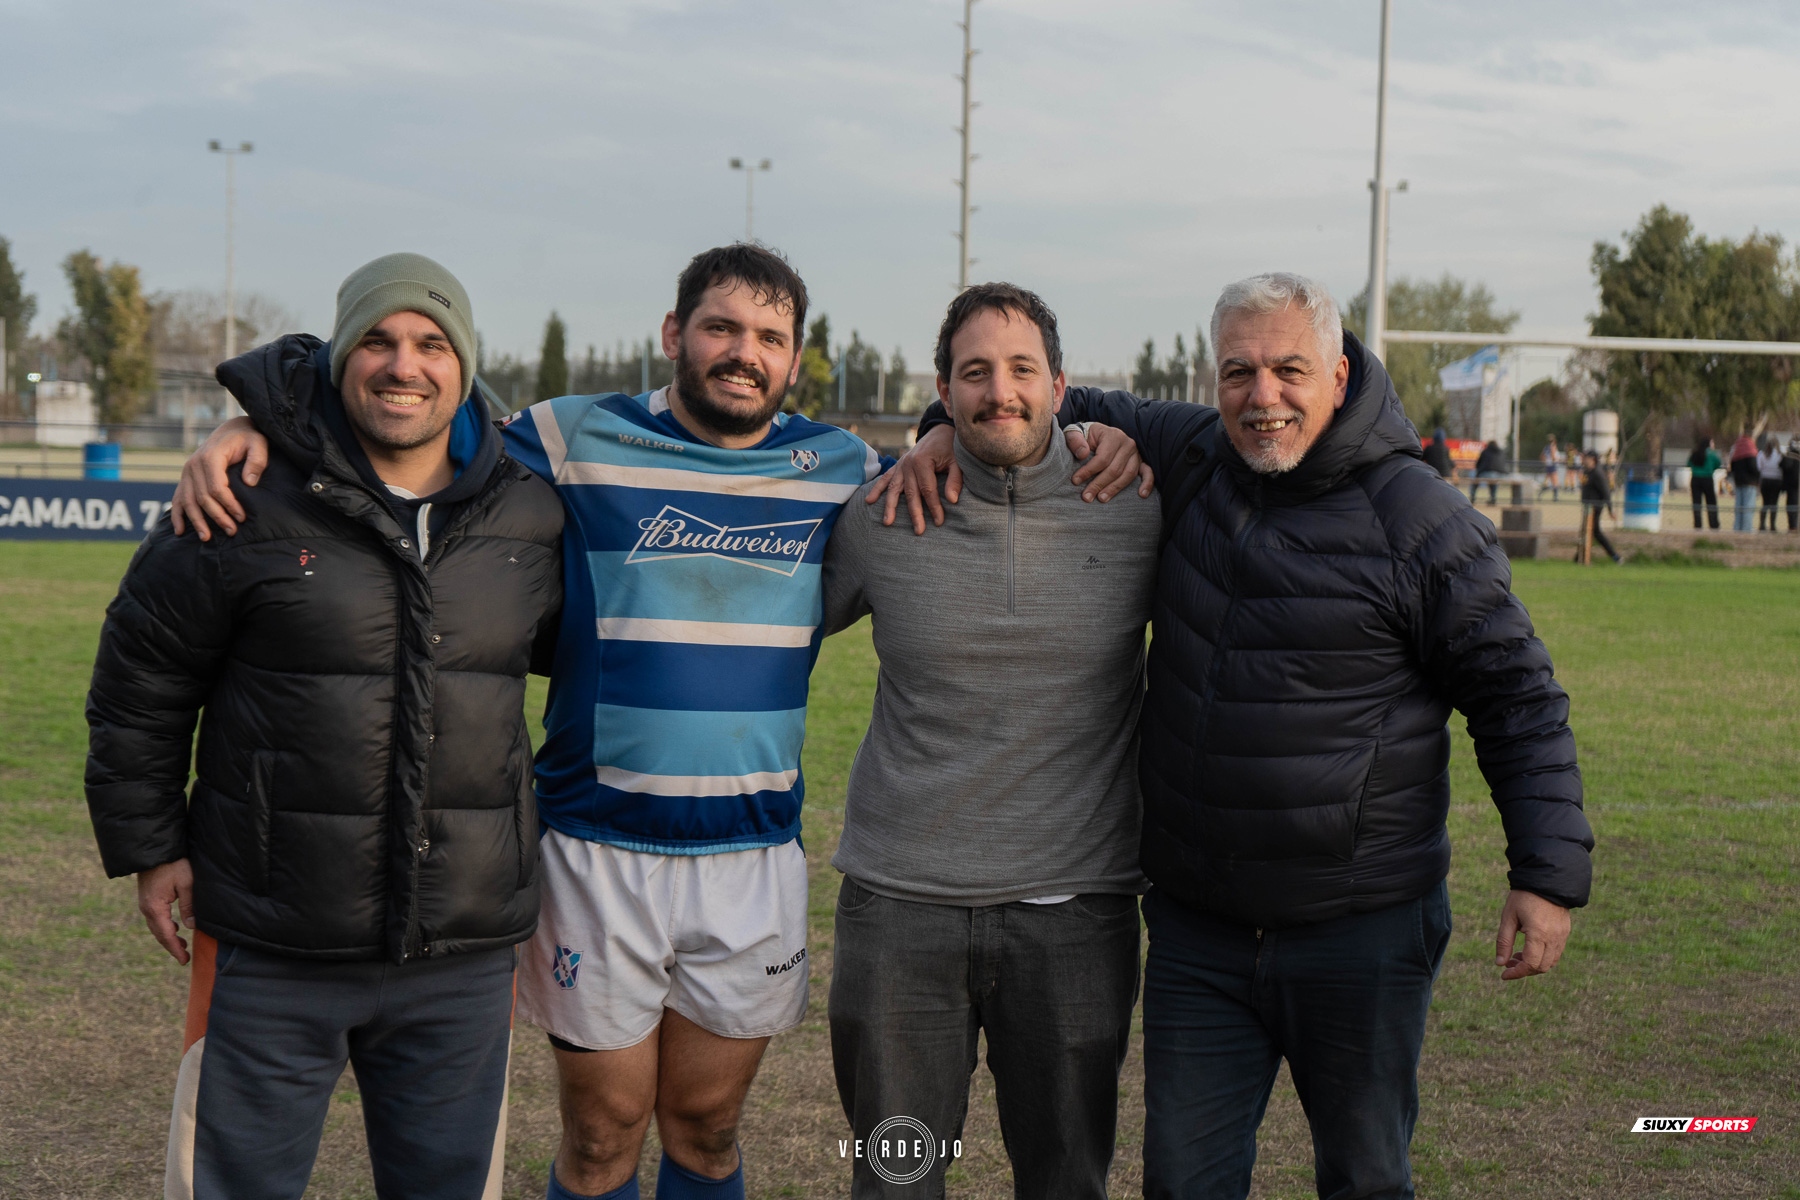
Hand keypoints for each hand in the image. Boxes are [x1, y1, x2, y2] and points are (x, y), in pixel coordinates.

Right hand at [137, 859, 195, 965]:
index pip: (166, 935)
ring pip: (156, 927)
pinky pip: (155, 918)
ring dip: (168, 937)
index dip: (175, 949)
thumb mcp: (186, 883)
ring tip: (183, 945)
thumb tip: (190, 927)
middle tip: (185, 958)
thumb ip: (188, 906)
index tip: (185, 960)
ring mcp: (145, 903)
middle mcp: (146, 908)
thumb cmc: (174, 864)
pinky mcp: (147, 898)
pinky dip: (165, 926)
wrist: (155, 849)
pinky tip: (175, 927)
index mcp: (155, 908)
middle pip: (159, 934)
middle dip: (172, 946)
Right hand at [171, 417, 268, 539]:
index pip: (217, 487)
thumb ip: (257, 460)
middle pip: (202, 497)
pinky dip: (178, 515)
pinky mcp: (186, 478)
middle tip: (232, 532)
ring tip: (207, 538)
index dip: (229, 505)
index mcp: (211, 457)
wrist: (232, 431)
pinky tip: (180, 531)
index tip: (242, 517)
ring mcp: (187, 472)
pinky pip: (178, 498)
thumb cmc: (248, 439)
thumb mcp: (258, 444)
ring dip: (197, 521)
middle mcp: (194, 465)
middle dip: (217, 517)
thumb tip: (249, 482)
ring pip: (188, 501)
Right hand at [866, 424, 960, 534]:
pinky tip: (869, 501)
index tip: (939, 522)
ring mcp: (901, 465)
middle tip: (918, 531)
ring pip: (894, 489)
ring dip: (890, 506)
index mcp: (922, 461)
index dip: (934, 507)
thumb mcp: (957, 461)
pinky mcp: (898, 466)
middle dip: (915, 513)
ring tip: (888, 522)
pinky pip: (885, 479)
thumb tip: (952, 501)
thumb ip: (955, 480)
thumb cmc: (950, 447)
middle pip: (910, 493)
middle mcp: (908, 464)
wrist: (940, 431)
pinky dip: (877, 489)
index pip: (927, 490)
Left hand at [1067, 423, 1153, 501]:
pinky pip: (1148, 472)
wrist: (1098, 434)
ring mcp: (1136, 453)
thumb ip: (1075, 440)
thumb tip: (1083, 454)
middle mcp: (1127, 443)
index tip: (1075, 481)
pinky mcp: (1141, 461)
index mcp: (1112, 435)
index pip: (1102, 458)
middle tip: (1086, 497)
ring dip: (1115, 488)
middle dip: (1099, 484)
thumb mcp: (1075, 432)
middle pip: (1114, 469)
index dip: (1088, 471)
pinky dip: (1147, 483)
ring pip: (1128, 474)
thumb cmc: (1086, 436)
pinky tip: (1142, 495)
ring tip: (1102, 499)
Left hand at [1495, 889, 1570, 980]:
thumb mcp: (1508, 917)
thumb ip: (1504, 941)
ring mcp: (1562, 936)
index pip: (1530, 964)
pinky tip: (1529, 949)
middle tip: (1508, 963)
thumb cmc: (1523, 897)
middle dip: (1524, 970)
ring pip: (1551, 963)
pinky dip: (1543, 958)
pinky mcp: (1565, 932)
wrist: (1546, 879)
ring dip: (1534, 965)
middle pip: (1541, 967)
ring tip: (1517, 956)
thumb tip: (1500, 964)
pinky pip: (1556, 954)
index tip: (1504, 974)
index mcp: (1539, 934)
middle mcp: (1554, 938)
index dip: (1517, 973)